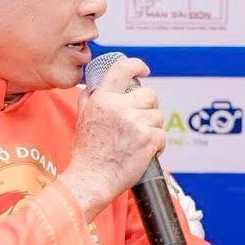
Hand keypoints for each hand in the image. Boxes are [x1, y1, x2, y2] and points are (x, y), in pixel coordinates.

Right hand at [66, 55, 164, 217]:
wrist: (91, 179)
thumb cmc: (86, 153)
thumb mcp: (82, 119)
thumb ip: (90, 99)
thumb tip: (95, 86)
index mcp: (103, 99)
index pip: (122, 69)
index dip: (137, 65)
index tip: (144, 70)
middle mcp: (120, 106)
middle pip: (149, 95)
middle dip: (148, 108)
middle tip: (140, 122)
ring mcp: (136, 122)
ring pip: (157, 116)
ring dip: (152, 128)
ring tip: (138, 142)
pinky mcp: (149, 139)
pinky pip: (162, 135)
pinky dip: (157, 145)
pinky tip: (144, 153)